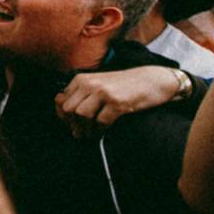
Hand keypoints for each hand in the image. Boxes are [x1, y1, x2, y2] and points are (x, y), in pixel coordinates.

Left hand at [56, 65, 187, 137]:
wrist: (152, 80)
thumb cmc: (123, 86)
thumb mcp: (98, 86)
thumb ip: (80, 97)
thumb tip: (63, 114)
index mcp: (81, 79)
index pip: (61, 101)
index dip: (64, 117)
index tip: (72, 125)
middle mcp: (89, 83)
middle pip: (69, 109)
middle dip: (73, 124)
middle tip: (81, 133)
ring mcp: (103, 92)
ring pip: (81, 115)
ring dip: (85, 129)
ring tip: (91, 134)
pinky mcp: (118, 102)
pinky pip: (101, 121)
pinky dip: (100, 130)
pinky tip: (104, 132)